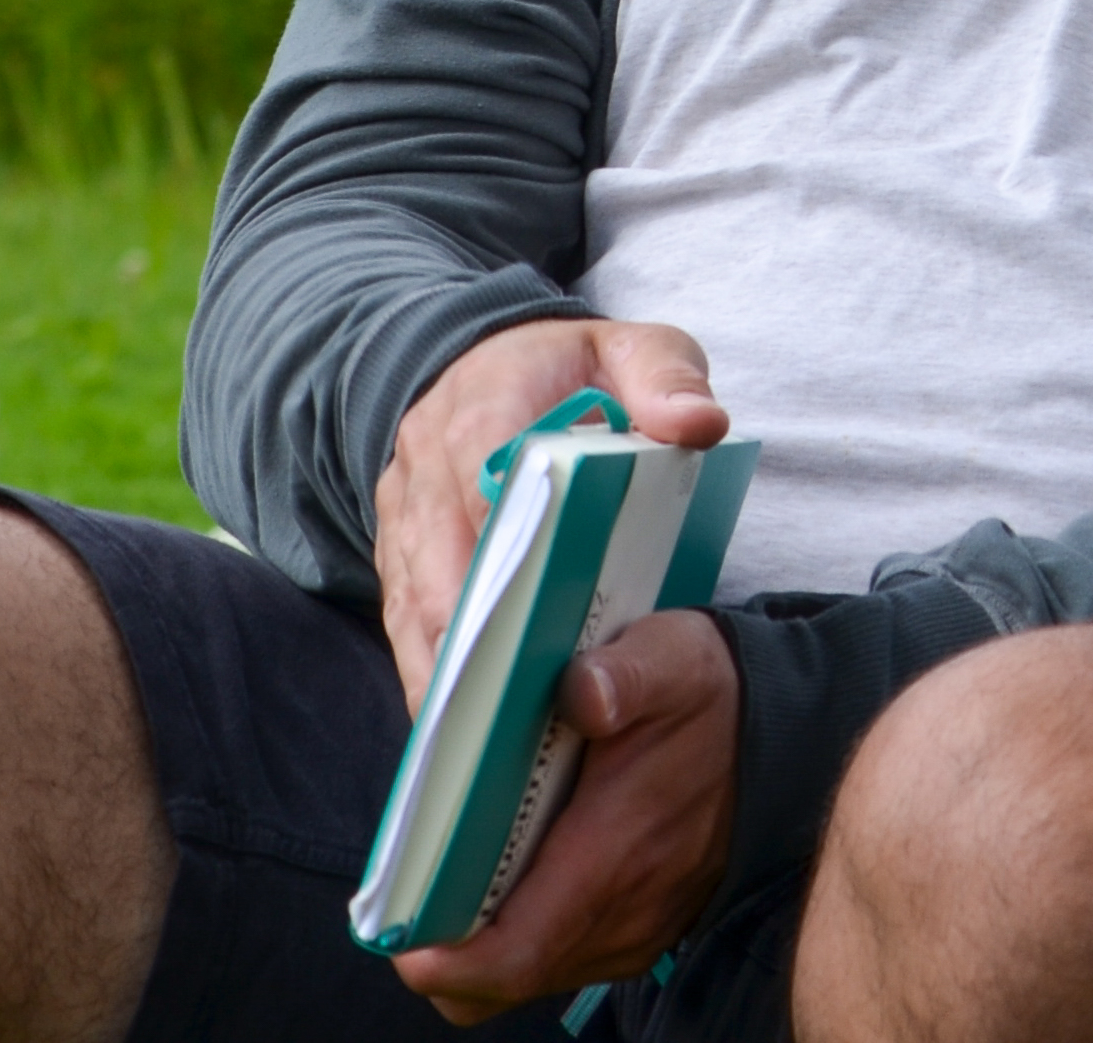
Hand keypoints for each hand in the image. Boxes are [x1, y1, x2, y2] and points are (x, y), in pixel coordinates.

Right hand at [376, 317, 728, 712]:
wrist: (485, 362)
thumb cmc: (572, 369)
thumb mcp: (631, 348)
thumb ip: (665, 378)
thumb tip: (697, 424)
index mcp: (487, 408)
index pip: (486, 476)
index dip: (510, 542)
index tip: (542, 606)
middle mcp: (427, 468)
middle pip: (442, 563)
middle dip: (479, 637)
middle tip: (522, 708)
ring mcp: (403, 517)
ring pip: (412, 607)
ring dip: (448, 675)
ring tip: (486, 744)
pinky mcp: (395, 556)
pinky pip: (401, 624)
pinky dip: (430, 677)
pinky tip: (462, 734)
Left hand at [393, 610, 743, 1024]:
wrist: (780, 730)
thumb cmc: (706, 694)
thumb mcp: (670, 658)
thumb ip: (625, 674)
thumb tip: (582, 692)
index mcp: (616, 852)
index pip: (519, 950)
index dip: (451, 964)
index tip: (401, 945)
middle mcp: (626, 913)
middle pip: (508, 978)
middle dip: (447, 956)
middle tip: (406, 904)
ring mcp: (636, 933)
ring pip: (531, 975)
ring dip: (481, 949)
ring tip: (447, 888)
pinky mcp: (642, 934)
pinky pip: (561, 962)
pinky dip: (521, 940)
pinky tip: (506, 884)